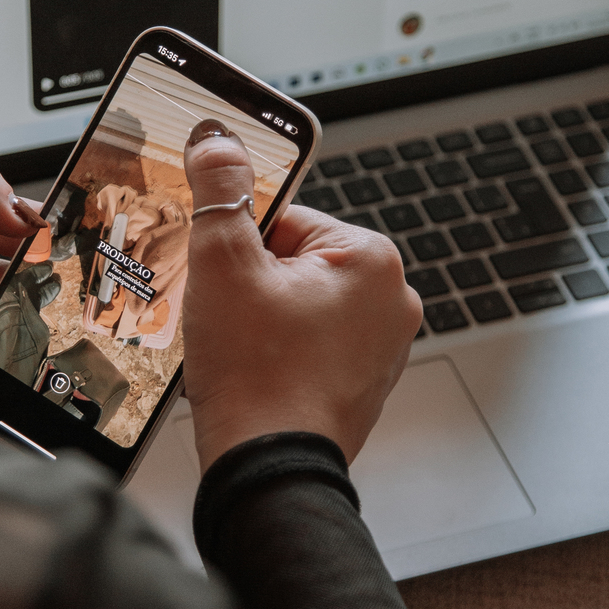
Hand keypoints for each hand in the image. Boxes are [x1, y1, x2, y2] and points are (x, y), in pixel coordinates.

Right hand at [182, 125, 423, 472]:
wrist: (269, 469)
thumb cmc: (256, 375)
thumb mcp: (224, 264)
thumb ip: (222, 193)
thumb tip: (217, 140)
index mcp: (372, 257)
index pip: (287, 218)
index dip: (240, 247)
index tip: (222, 276)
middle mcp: (391, 299)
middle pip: (293, 262)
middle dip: (252, 286)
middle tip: (230, 320)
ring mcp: (383, 347)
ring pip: (298, 306)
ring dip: (262, 320)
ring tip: (243, 351)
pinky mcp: (364, 383)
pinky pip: (310, 346)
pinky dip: (279, 355)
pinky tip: (257, 375)